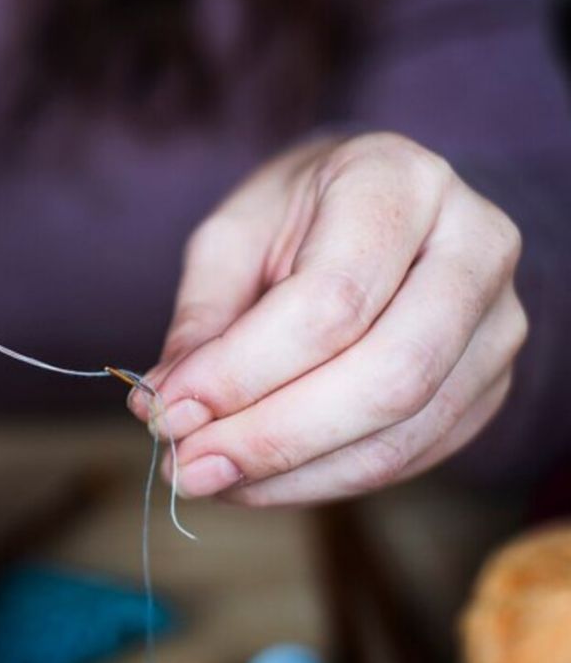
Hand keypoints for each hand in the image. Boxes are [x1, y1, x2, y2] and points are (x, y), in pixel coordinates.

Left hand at [134, 132, 526, 505]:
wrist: (371, 208)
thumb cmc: (293, 215)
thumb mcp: (231, 238)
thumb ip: (203, 319)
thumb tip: (167, 406)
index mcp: (400, 181)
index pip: (331, 300)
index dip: (242, 370)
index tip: (165, 410)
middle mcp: (474, 247)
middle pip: (386, 376)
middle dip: (271, 437)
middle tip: (183, 466)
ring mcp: (497, 323)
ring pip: (402, 432)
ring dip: (290, 475)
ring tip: (204, 476)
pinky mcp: (489, 386)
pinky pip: (410, 458)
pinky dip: (320, 481)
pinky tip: (252, 480)